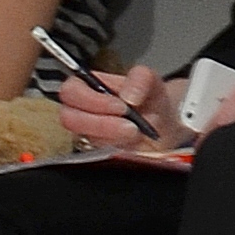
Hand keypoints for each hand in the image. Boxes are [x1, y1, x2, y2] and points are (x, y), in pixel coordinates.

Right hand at [59, 58, 182, 157]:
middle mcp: (83, 111)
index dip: (90, 99)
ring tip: (135, 133)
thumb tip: (129, 96)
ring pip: (84, 138)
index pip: (71, 91)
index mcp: (89, 86)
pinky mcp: (97, 153)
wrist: (164, 125)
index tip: (121, 105)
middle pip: (69, 118)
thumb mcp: (152, 81)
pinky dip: (117, 151)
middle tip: (129, 124)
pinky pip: (96, 155)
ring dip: (112, 137)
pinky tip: (133, 145)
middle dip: (100, 122)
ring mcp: (88, 134)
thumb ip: (140, 78)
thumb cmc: (150, 101)